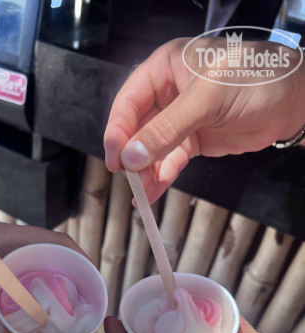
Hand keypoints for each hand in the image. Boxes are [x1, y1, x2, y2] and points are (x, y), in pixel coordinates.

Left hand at [0, 221, 81, 332]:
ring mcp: (4, 257)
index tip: (93, 281)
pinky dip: (35, 298)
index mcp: (5, 237)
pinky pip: (24, 283)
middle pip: (53, 257)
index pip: (54, 240)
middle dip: (72, 278)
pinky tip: (37, 319)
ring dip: (55, 290)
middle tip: (85, 307)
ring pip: (40, 271)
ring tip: (68, 316)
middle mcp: (10, 245)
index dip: (78, 257)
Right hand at [104, 37, 304, 203]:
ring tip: (139, 193)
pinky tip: (152, 192)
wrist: (294, 102)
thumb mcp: (208, 99)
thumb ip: (168, 128)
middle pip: (137, 127)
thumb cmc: (258, 79)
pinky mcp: (193, 141)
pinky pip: (169, 161)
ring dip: (144, 171)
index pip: (129, 100)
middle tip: (127, 177)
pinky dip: (161, 177)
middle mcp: (169, 93)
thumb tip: (133, 155)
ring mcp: (180, 119)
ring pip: (152, 148)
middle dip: (131, 154)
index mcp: (166, 68)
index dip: (118, 130)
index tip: (116, 157)